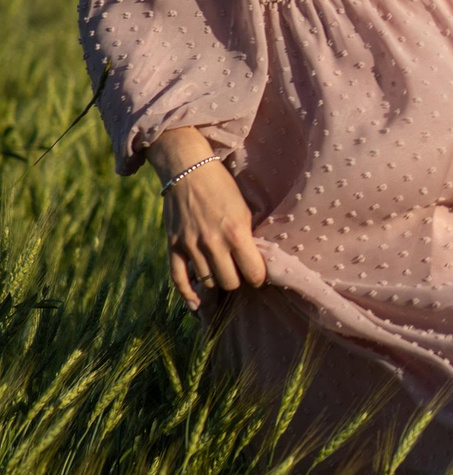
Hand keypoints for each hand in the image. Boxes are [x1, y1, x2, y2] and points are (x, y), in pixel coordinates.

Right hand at [163, 160, 264, 309]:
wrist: (188, 170)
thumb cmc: (222, 187)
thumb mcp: (244, 209)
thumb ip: (247, 236)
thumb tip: (253, 261)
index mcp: (237, 233)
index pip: (253, 272)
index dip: (258, 277)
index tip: (258, 275)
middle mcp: (213, 243)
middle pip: (229, 282)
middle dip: (237, 281)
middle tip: (239, 275)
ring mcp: (190, 246)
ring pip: (207, 283)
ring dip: (216, 285)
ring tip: (221, 282)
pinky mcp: (173, 246)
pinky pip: (178, 279)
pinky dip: (188, 294)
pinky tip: (196, 304)